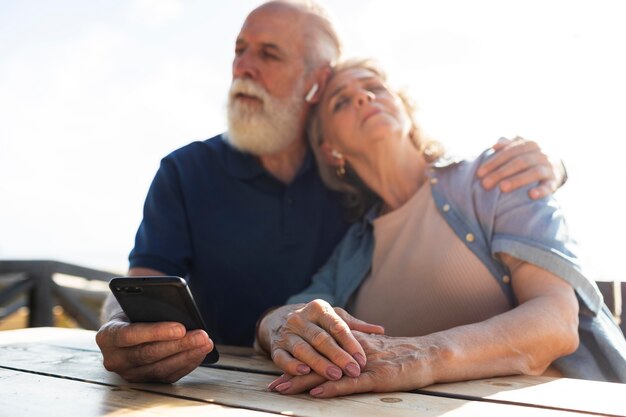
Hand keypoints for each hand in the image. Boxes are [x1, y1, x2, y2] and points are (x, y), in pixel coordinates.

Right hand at [95, 313, 214, 382]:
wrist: (126, 325)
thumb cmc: (135, 310)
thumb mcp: (137, 304)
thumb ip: (152, 307)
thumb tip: (182, 313)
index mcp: (107, 335)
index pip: (130, 335)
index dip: (156, 332)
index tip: (180, 327)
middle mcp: (114, 359)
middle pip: (148, 354)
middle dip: (179, 345)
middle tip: (202, 335)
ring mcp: (128, 373)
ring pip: (160, 368)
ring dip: (187, 355)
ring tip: (205, 343)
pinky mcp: (144, 381)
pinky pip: (167, 376)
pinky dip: (186, 364)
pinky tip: (200, 353)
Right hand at [260, 300, 383, 380]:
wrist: (280, 318)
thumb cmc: (316, 321)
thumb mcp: (334, 317)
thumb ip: (356, 326)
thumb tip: (381, 330)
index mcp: (318, 308)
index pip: (337, 326)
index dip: (350, 344)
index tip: (362, 359)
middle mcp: (301, 318)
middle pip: (321, 339)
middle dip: (338, 356)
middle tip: (353, 371)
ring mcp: (287, 333)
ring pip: (303, 349)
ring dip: (319, 363)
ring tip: (335, 375)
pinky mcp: (276, 347)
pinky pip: (282, 358)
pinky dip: (292, 366)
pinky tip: (304, 372)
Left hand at [268, 331, 432, 397]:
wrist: (429, 354)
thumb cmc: (403, 356)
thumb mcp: (375, 351)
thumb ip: (355, 354)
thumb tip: (337, 362)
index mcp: (351, 345)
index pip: (319, 352)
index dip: (300, 363)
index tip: (280, 372)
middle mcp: (352, 352)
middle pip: (317, 361)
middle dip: (293, 374)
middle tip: (272, 386)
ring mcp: (363, 364)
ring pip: (328, 372)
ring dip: (303, 381)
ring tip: (282, 389)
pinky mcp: (376, 377)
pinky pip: (349, 383)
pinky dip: (331, 388)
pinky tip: (315, 393)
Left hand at [477, 136, 564, 199]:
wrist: (554, 167)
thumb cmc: (529, 159)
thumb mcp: (520, 149)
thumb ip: (508, 146)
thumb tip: (495, 145)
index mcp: (530, 145)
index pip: (509, 152)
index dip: (493, 162)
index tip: (479, 173)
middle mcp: (541, 154)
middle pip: (519, 162)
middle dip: (500, 173)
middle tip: (485, 184)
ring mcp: (549, 167)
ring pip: (534, 172)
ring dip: (517, 180)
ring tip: (502, 188)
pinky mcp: (554, 181)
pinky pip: (549, 186)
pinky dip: (541, 190)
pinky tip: (531, 195)